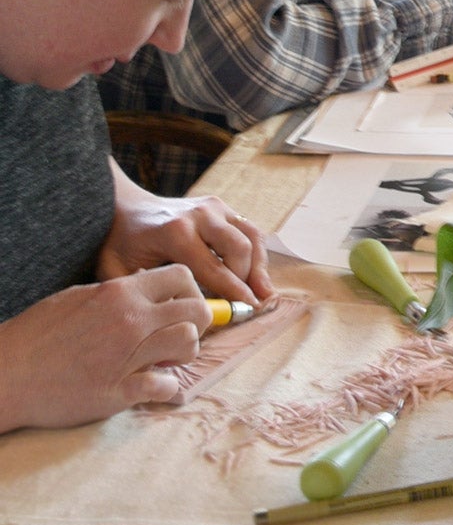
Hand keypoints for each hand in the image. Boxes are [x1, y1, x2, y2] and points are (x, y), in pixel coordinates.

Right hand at [0, 268, 214, 432]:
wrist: (8, 373)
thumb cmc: (38, 334)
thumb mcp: (78, 298)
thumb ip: (116, 294)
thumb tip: (145, 289)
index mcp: (119, 294)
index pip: (182, 276)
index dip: (190, 292)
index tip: (180, 306)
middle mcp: (130, 321)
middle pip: (198, 310)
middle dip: (199, 322)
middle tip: (178, 336)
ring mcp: (127, 356)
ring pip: (189, 344)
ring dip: (184, 354)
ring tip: (165, 361)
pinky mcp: (119, 392)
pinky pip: (165, 386)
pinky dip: (165, 388)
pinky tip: (149, 386)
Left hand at [98, 185, 271, 306]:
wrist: (126, 205)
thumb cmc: (120, 242)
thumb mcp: (116, 269)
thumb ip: (138, 294)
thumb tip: (166, 319)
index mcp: (175, 233)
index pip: (214, 268)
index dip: (233, 292)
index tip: (246, 310)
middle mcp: (199, 215)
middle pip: (240, 249)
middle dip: (247, 280)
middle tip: (249, 305)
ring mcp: (213, 207)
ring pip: (251, 237)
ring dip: (259, 266)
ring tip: (265, 292)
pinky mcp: (221, 206)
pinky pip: (249, 229)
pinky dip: (256, 253)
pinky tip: (257, 274)